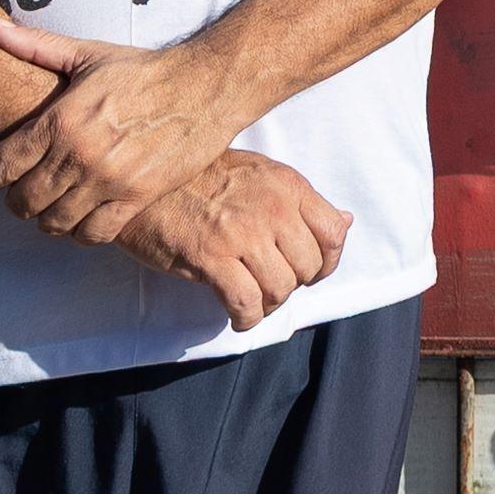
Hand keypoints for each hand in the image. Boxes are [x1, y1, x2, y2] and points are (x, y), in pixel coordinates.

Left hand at [0, 18, 250, 243]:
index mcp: (60, 120)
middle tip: (22, 197)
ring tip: (52, 210)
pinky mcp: (138, 196)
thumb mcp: (87, 54)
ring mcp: (109, 179)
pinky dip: (83, 233)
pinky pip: (96, 233)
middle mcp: (79, 154)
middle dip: (16, 203)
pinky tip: (84, 221)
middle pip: (23, 201)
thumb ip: (34, 45)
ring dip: (48, 220)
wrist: (207, 85)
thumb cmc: (145, 70)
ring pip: (55, 222)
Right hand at [114, 151, 352, 331]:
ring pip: (280, 288)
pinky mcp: (209, 256)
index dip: (327, 263)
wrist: (147, 181)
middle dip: (293, 285)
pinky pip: (245, 302)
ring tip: (254, 302)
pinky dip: (246, 318)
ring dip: (269, 305)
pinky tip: (239, 318)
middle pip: (307, 267)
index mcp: (288, 185)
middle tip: (271, 286)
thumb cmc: (203, 177)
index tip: (310, 273)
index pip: (333, 233)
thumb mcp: (262, 175)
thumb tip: (347, 221)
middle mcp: (271, 208)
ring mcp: (241, 233)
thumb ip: (302, 202)